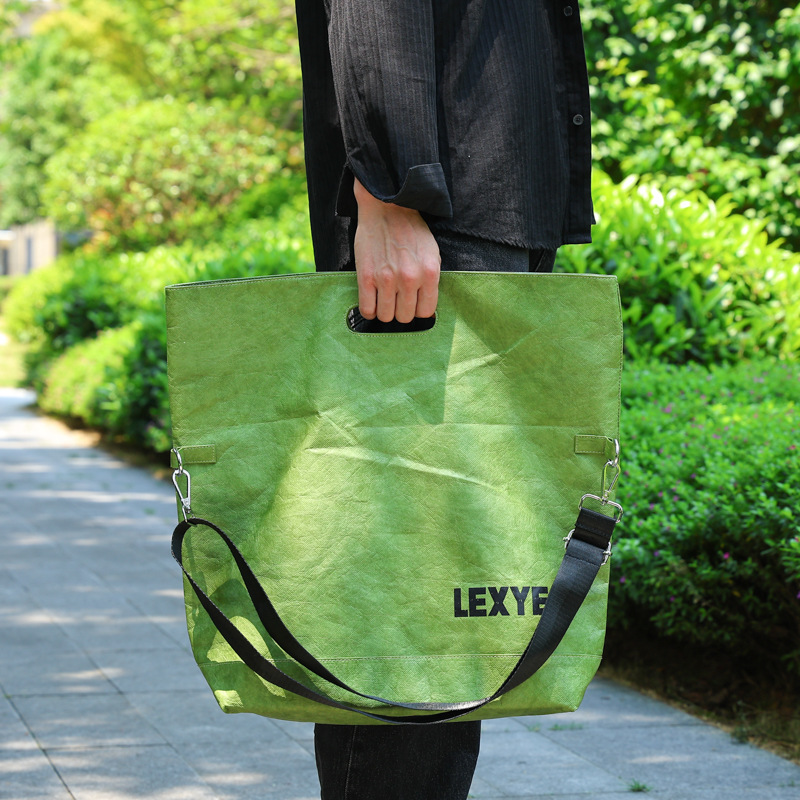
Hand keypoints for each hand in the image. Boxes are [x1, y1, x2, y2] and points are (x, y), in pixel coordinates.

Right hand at [353, 177, 440, 322]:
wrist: (386, 206)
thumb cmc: (410, 230)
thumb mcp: (432, 253)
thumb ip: (431, 281)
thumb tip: (426, 309)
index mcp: (429, 273)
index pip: (425, 312)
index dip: (418, 310)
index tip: (412, 303)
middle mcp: (410, 278)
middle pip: (405, 317)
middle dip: (401, 310)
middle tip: (396, 298)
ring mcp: (386, 279)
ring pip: (386, 317)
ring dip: (385, 311)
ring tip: (384, 298)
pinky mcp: (366, 277)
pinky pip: (367, 310)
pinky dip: (369, 310)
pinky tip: (372, 300)